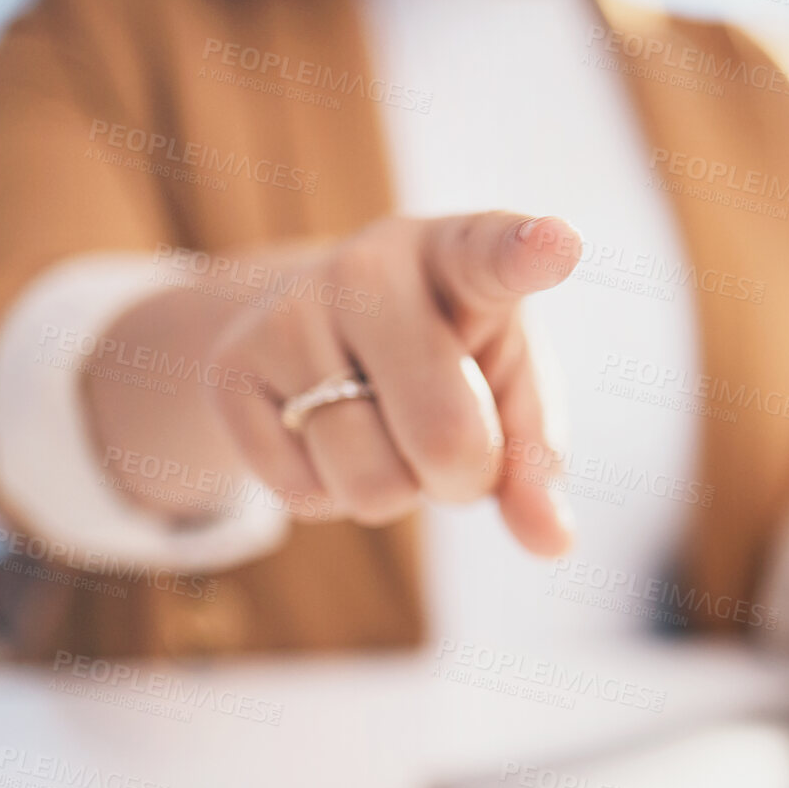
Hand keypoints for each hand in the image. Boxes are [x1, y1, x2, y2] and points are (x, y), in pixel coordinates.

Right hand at [87, 211, 581, 553]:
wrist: (317, 326)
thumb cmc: (450, 358)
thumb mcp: (508, 389)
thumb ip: (537, 460)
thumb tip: (552, 543)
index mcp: (460, 254)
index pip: (494, 254)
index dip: (527, 252)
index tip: (559, 244)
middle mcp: (370, 268)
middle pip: (446, 436)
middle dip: (462, 477)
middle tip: (450, 444)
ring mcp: (289, 312)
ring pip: (373, 484)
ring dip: (394, 491)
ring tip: (382, 428)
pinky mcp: (229, 369)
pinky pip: (305, 495)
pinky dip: (330, 494)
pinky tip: (325, 435)